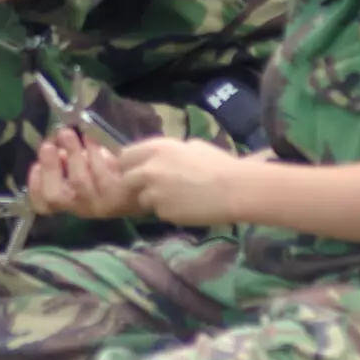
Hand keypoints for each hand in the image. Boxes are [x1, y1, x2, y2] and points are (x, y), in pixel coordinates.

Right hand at [26, 128, 141, 218]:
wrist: (148, 180)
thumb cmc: (110, 171)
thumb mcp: (83, 167)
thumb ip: (66, 163)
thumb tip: (54, 150)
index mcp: (71, 202)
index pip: (43, 204)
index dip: (35, 185)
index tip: (35, 163)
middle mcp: (83, 207)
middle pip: (56, 196)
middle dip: (49, 168)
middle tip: (48, 145)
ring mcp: (101, 203)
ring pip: (78, 180)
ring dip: (71, 153)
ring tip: (68, 134)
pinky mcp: (118, 194)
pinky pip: (99, 171)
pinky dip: (93, 151)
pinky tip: (92, 139)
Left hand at [119, 137, 246, 226]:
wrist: (234, 189)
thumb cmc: (218, 163)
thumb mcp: (191, 146)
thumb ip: (169, 152)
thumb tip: (161, 157)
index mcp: (156, 149)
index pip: (125, 156)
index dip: (131, 164)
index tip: (138, 169)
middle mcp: (149, 170)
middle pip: (127, 179)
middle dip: (136, 184)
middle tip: (153, 187)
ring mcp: (154, 193)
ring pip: (142, 199)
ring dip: (153, 200)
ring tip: (176, 198)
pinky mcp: (163, 212)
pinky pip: (159, 212)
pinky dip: (168, 211)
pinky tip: (186, 207)